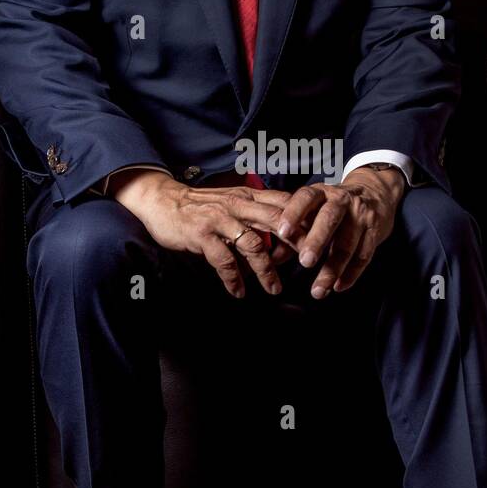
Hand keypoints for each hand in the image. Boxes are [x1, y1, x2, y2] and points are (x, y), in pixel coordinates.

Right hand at [108, 168, 308, 298]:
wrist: (163, 200)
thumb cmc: (201, 205)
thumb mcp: (233, 202)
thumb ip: (257, 213)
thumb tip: (285, 232)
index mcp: (249, 196)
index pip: (286, 204)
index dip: (307, 221)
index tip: (324, 240)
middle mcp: (239, 204)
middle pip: (278, 222)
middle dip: (298, 244)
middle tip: (313, 265)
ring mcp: (220, 219)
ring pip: (253, 244)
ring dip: (267, 270)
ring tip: (274, 289)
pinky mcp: (202, 234)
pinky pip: (223, 259)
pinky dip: (233, 278)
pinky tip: (238, 291)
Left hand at [274, 166, 405, 297]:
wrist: (376, 192)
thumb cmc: (335, 207)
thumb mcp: (314, 210)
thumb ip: (294, 232)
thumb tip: (272, 259)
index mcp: (321, 193)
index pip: (306, 198)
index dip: (293, 213)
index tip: (282, 232)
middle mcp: (342, 200)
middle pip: (329, 219)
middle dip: (316, 241)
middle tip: (305, 262)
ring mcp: (361, 214)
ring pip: (348, 243)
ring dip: (333, 268)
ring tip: (319, 289)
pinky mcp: (375, 230)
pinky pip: (364, 255)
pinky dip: (351, 274)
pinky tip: (338, 286)